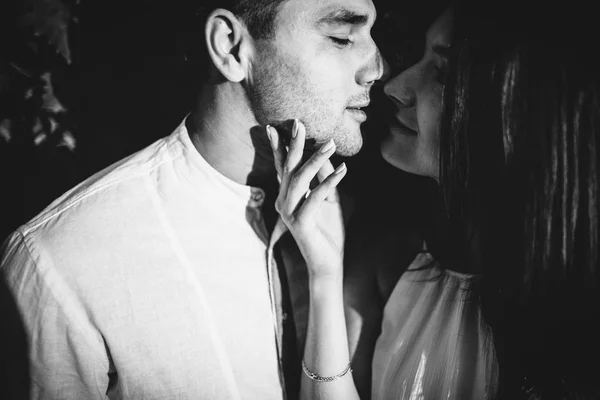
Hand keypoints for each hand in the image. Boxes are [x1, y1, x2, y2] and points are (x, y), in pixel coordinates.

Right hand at [267, 120, 346, 278]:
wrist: (328, 263)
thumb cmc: (328, 230)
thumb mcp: (330, 198)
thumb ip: (325, 178)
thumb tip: (326, 154)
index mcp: (287, 196)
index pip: (282, 168)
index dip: (279, 147)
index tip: (274, 126)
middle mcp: (283, 202)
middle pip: (288, 168)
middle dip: (294, 145)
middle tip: (298, 123)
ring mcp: (289, 213)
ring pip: (300, 179)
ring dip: (316, 159)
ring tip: (331, 143)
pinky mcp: (300, 223)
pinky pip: (314, 197)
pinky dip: (330, 182)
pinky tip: (344, 170)